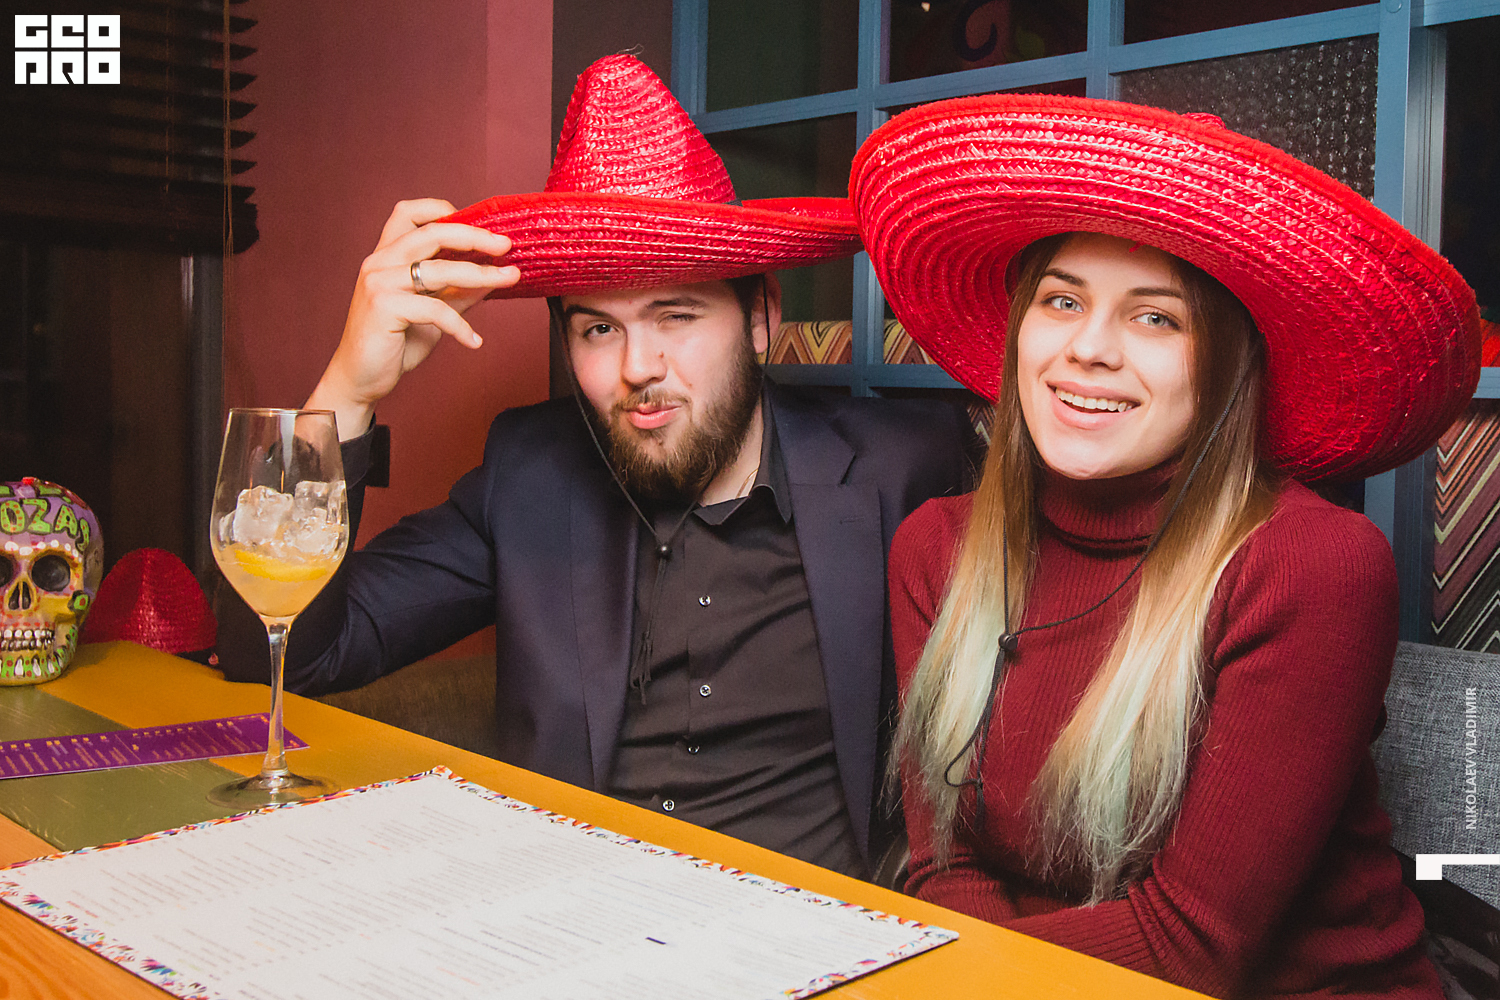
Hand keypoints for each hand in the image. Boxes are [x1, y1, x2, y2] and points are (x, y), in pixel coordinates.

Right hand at [307, 199, 519, 439]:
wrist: (361, 379)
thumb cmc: (395, 344)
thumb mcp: (433, 313)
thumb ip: (458, 292)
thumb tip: (494, 277)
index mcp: (387, 256)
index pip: (408, 213)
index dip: (442, 209)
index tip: (478, 223)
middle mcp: (380, 262)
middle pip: (433, 233)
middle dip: (475, 236)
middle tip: (507, 244)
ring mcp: (379, 282)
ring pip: (439, 269)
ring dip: (481, 275)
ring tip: (508, 279)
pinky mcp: (384, 307)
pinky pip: (435, 309)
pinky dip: (460, 325)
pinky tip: (474, 341)